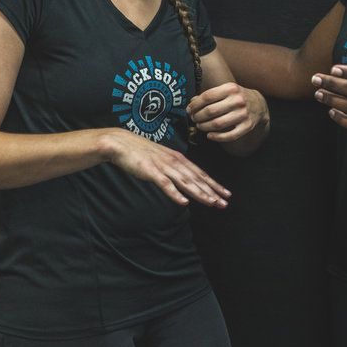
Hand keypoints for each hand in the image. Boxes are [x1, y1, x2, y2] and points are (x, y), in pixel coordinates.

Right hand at [103, 130, 230, 207]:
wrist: (121, 143)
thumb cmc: (141, 152)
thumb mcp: (162, 158)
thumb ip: (174, 169)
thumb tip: (184, 179)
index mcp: (178, 158)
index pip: (200, 173)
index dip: (214, 184)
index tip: (226, 194)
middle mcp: (174, 162)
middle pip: (197, 179)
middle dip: (212, 191)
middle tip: (225, 203)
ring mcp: (163, 166)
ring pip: (185, 182)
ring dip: (199, 193)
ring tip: (211, 203)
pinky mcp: (151, 171)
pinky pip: (165, 184)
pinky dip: (175, 194)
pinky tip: (183, 203)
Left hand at [188, 83, 267, 142]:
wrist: (258, 104)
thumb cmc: (236, 97)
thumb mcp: (225, 90)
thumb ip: (209, 95)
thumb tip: (191, 103)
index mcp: (231, 88)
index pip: (207, 96)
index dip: (195, 105)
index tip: (189, 110)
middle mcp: (238, 100)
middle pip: (210, 111)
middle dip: (198, 116)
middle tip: (194, 119)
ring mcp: (243, 114)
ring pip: (217, 124)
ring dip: (204, 127)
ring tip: (200, 126)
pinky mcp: (247, 126)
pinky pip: (229, 136)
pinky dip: (217, 137)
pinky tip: (209, 136)